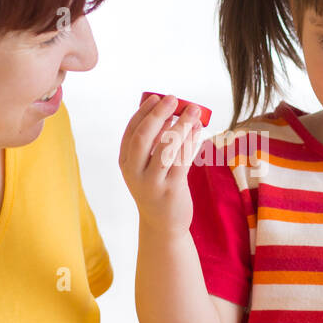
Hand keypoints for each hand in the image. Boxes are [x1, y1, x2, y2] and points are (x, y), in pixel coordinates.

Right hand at [119, 94, 205, 232]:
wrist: (162, 224)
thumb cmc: (158, 188)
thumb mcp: (148, 166)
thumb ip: (156, 143)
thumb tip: (173, 114)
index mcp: (126, 162)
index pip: (131, 131)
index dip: (144, 112)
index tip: (156, 97)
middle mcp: (134, 172)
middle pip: (144, 137)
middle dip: (159, 114)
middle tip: (173, 98)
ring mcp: (152, 182)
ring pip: (166, 147)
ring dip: (181, 125)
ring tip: (193, 111)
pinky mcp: (171, 189)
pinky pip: (182, 160)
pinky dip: (191, 141)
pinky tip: (197, 130)